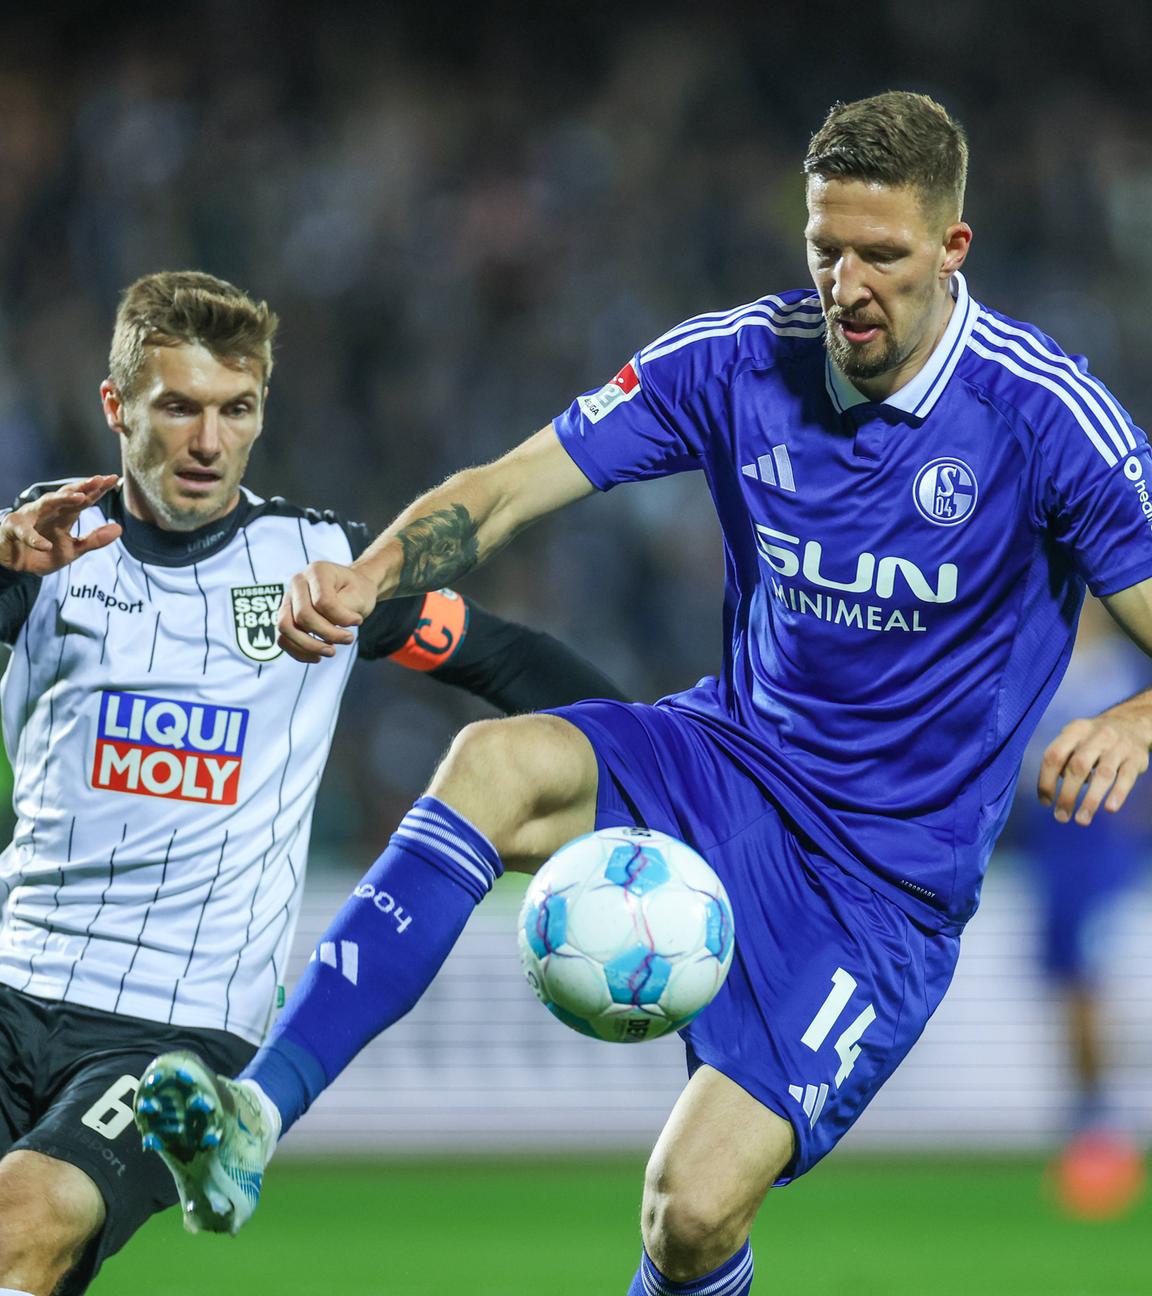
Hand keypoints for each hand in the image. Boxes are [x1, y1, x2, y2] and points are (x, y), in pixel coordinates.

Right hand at [0, 475, 121, 574]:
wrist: (13, 563)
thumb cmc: (43, 552)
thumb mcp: (73, 549)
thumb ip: (94, 539)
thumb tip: (120, 528)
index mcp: (64, 515)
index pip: (83, 499)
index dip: (98, 489)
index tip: (114, 479)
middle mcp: (48, 511)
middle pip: (67, 495)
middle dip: (83, 486)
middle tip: (99, 479)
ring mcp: (29, 518)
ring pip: (46, 504)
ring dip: (62, 499)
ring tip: (81, 498)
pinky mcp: (13, 529)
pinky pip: (24, 532)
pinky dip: (34, 539)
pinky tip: (45, 545)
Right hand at [278, 561, 378, 662]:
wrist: (353, 589)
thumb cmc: (357, 591)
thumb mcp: (360, 596)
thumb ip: (342, 610)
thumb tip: (327, 628)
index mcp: (317, 571)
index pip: (322, 602)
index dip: (342, 618)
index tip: (358, 621)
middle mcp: (298, 582)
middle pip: (302, 616)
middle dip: (328, 634)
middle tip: (349, 639)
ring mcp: (289, 599)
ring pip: (286, 628)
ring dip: (310, 646)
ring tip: (331, 652)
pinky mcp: (286, 616)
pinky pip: (283, 639)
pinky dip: (299, 652)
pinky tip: (317, 657)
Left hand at [1037, 706, 1151, 825]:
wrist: (1131, 723)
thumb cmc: (1093, 739)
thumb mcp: (1074, 739)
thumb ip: (1062, 760)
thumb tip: (1054, 792)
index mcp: (1075, 731)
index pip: (1054, 755)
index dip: (1046, 780)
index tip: (1045, 802)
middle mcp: (1097, 736)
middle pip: (1077, 767)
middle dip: (1067, 795)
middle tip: (1061, 817)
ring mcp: (1118, 746)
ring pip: (1103, 774)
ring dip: (1090, 800)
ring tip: (1081, 820)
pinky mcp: (1136, 758)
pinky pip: (1126, 778)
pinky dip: (1118, 794)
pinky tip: (1109, 809)